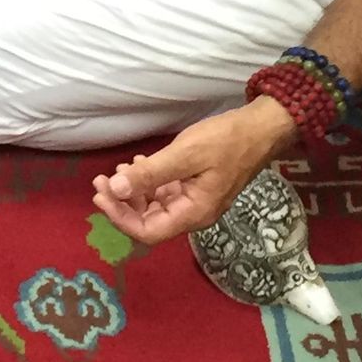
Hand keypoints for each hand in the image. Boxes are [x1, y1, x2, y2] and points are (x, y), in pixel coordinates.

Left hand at [91, 97, 296, 245]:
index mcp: (193, 214)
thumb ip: (151, 174)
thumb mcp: (186, 154)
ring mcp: (195, 200)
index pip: (148, 232)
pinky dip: (147, 181)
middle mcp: (193, 213)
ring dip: (132, 191)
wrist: (261, 129)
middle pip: (148, 221)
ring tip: (116, 170)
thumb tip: (117, 190)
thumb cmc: (226, 141)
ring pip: (154, 206)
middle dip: (122, 203)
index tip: (101, 194)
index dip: (120, 218)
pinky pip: (165, 191)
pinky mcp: (195, 186)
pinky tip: (139, 163)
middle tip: (100, 180)